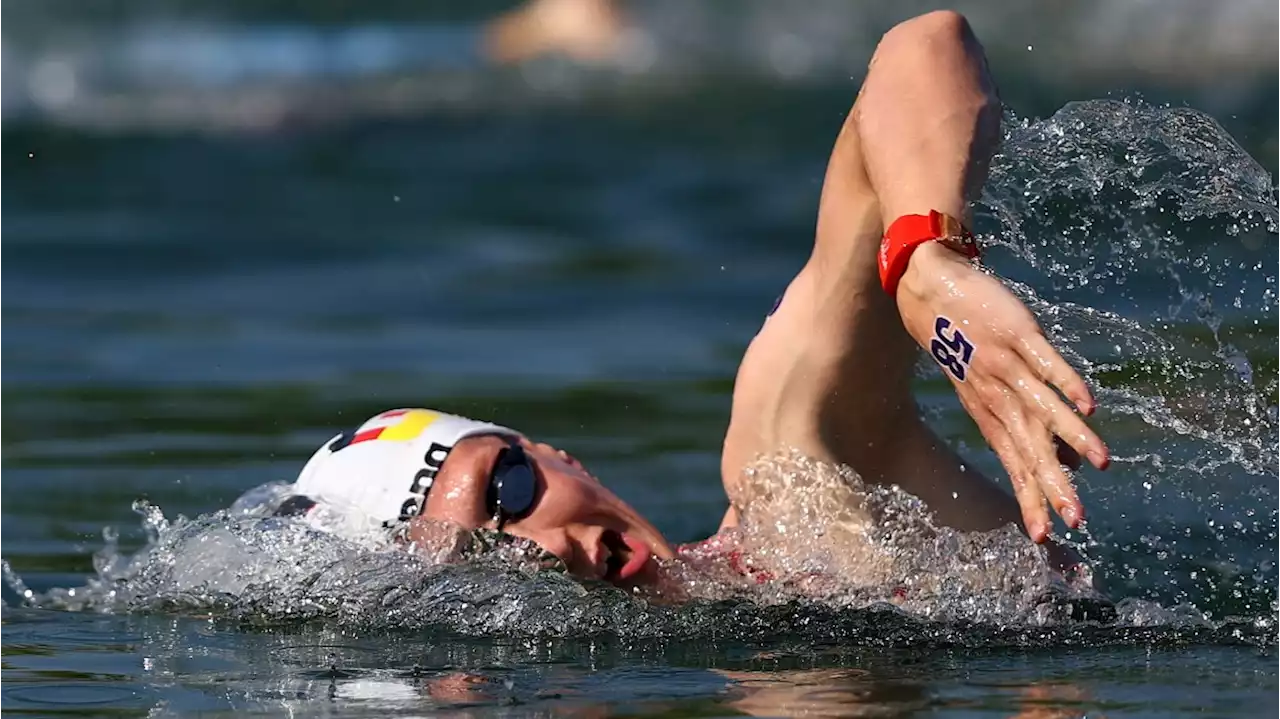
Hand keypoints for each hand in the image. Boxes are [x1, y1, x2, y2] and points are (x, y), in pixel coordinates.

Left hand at [895, 242, 1108, 542]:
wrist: (925, 288)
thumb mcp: (981, 387)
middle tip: (1076, 521)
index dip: (1029, 498)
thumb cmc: (958, 341)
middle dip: (1051, 485)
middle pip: (1030, 447)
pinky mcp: (1019, 333)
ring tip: (1100, 464)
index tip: (1044, 537)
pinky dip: (1067, 383)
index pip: (1014, 464)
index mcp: (988, 411)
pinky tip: (1089, 405)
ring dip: (1072, 437)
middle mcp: (998, 395)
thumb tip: (1063, 460)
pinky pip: (1047, 363)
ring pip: (1043, 409)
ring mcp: (1008, 364)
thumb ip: (1019, 422)